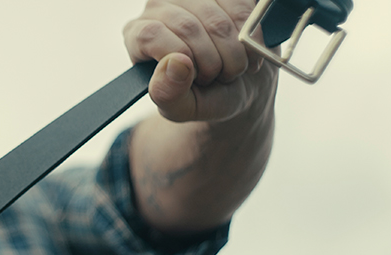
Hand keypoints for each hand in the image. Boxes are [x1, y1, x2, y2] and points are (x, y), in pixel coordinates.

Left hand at [123, 0, 277, 122]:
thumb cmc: (204, 97)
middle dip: (211, 62)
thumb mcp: (181, 107)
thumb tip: (175, 63)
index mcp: (138, 36)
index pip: (151, 34)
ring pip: (215, 18)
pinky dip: (252, 36)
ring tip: (234, 68)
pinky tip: (249, 51)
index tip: (196, 77)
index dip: (180, 57)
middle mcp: (159, 8)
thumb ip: (168, 94)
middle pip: (187, 26)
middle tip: (218, 78)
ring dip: (234, 51)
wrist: (241, 85)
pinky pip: (240, 5)